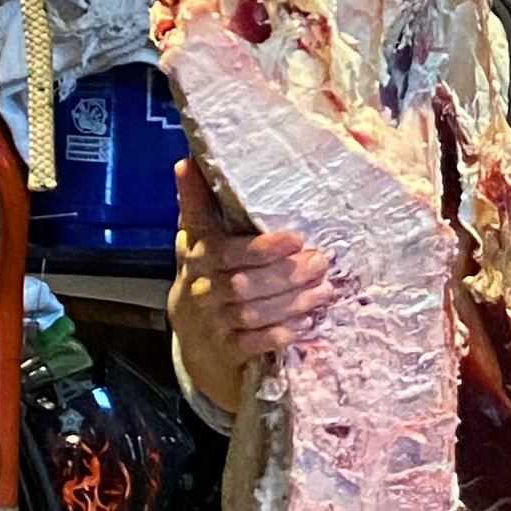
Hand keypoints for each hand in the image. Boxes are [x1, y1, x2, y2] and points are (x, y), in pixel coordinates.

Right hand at [167, 160, 332, 408]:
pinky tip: (305, 322)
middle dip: (286, 274)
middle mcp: (202, 289)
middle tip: (321, 262)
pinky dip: (279, 333)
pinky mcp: (226, 350)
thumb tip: (187, 160)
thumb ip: (196, 203)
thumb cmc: (205, 276)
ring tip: (323, 289)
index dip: (261, 247)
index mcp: (198, 257)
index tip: (295, 239)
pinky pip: (254, 343)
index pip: (226, 250)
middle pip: (244, 283)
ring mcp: (212, 323)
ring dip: (291, 302)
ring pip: (252, 312)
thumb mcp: (197, 239)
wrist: (194, 338)